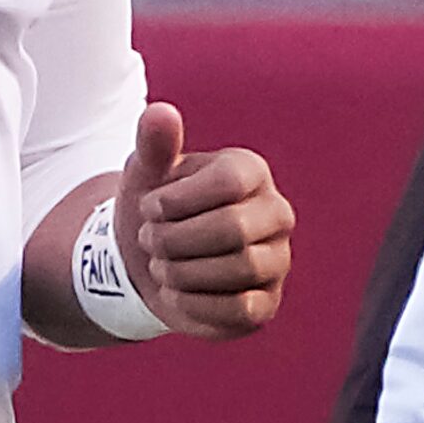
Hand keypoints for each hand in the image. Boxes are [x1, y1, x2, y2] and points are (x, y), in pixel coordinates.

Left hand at [115, 102, 293, 340]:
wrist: (151, 261)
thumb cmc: (155, 208)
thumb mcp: (146, 172)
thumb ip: (154, 144)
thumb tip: (160, 113)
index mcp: (251, 171)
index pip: (229, 182)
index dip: (178, 200)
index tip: (149, 207)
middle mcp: (275, 213)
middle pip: (234, 229)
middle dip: (176, 240)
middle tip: (148, 241)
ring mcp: (277, 260)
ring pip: (238, 270)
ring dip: (182, 271)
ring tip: (159, 265)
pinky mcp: (267, 304)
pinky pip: (239, 310)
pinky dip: (195, 303)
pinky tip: (174, 292)